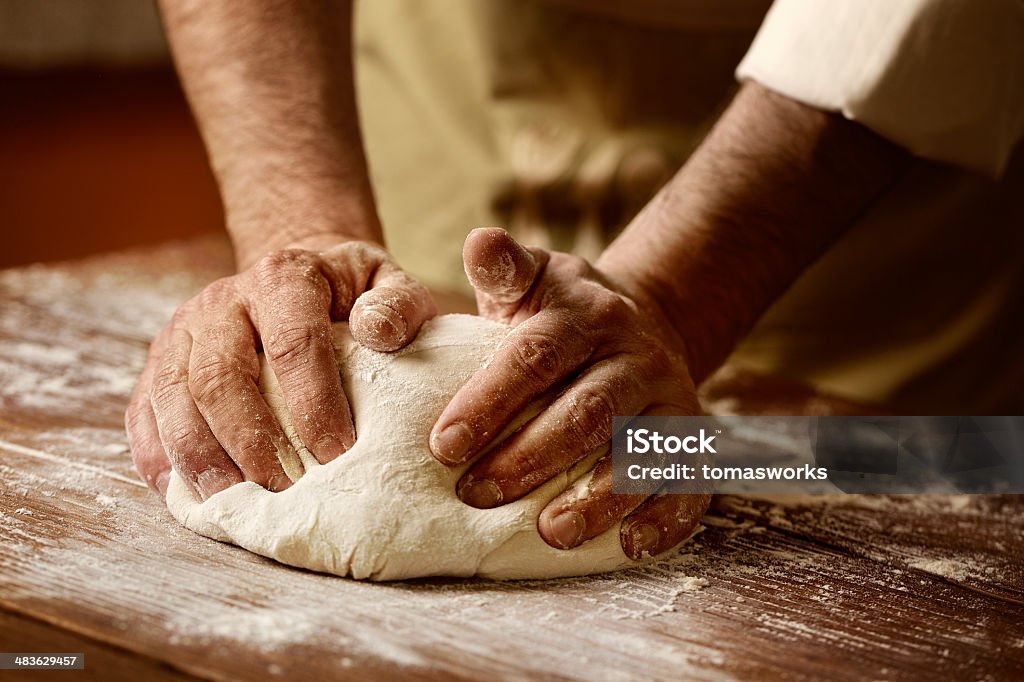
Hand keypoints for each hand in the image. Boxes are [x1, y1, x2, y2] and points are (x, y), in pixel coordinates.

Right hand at [126, 236, 436, 500]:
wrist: (300, 272)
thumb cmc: (352, 291)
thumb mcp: (388, 282)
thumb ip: (398, 303)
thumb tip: (378, 332)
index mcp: (284, 278)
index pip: (294, 343)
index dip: (314, 404)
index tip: (338, 455)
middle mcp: (224, 300)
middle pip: (221, 375)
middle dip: (250, 442)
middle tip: (283, 492)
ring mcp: (184, 330)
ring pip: (175, 395)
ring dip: (200, 456)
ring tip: (231, 504)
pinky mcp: (161, 360)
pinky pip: (146, 408)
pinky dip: (158, 454)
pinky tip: (183, 494)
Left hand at [429, 228, 709, 559]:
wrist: (643, 321)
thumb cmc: (561, 314)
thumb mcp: (534, 280)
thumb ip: (504, 268)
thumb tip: (478, 241)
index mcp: (585, 315)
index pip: (536, 356)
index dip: (490, 401)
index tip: (443, 445)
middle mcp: (635, 355)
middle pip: (589, 410)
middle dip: (532, 457)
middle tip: (477, 495)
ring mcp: (671, 398)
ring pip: (640, 451)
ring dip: (597, 497)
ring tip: (549, 532)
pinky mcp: (694, 437)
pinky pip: (689, 481)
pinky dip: (664, 517)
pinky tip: (628, 546)